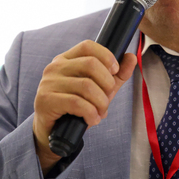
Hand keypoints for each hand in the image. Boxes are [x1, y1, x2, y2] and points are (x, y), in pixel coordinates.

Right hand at [32, 40, 136, 172]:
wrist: (54, 133)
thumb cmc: (77, 108)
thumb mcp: (100, 89)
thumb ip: (117, 75)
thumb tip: (132, 57)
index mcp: (66, 59)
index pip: (88, 46)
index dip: (106, 56)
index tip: (115, 71)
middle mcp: (55, 67)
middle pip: (90, 64)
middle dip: (107, 83)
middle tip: (108, 98)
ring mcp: (48, 83)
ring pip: (86, 86)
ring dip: (101, 102)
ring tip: (101, 112)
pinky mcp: (45, 100)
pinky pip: (77, 103)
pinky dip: (91, 113)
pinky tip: (93, 119)